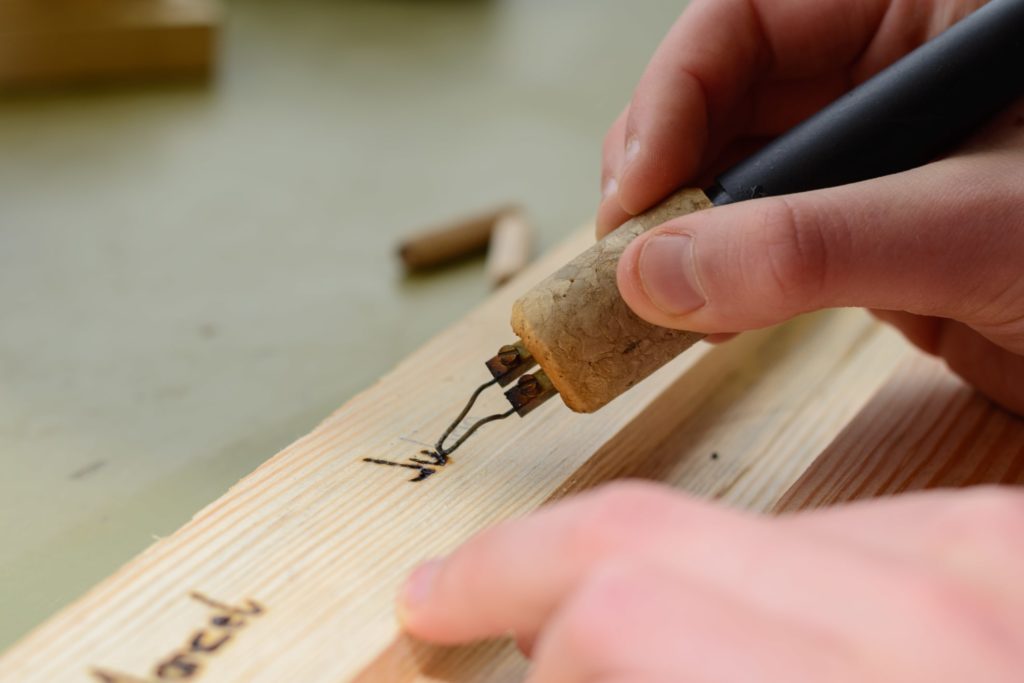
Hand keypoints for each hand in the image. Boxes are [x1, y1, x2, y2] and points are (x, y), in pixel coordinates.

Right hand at [399, 481, 1023, 681]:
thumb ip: (674, 656)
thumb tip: (565, 660)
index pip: (623, 610)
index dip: (507, 613)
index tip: (447, 624)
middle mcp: (943, 621)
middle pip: (655, 535)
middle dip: (529, 565)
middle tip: (460, 590)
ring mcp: (993, 567)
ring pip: (737, 520)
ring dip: (646, 564)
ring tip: (597, 612)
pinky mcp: (1019, 548)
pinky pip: (844, 528)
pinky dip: (761, 563)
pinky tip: (744, 599)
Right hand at [599, 0, 1023, 414]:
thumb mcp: (978, 229)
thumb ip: (816, 245)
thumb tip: (658, 273)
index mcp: (931, 10)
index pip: (755, 17)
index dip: (675, 92)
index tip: (637, 186)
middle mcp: (891, 73)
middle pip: (724, 96)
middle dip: (664, 168)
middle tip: (626, 247)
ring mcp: (873, 158)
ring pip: (735, 173)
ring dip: (682, 231)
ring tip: (651, 289)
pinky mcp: (867, 233)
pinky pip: (764, 240)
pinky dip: (722, 278)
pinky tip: (701, 311)